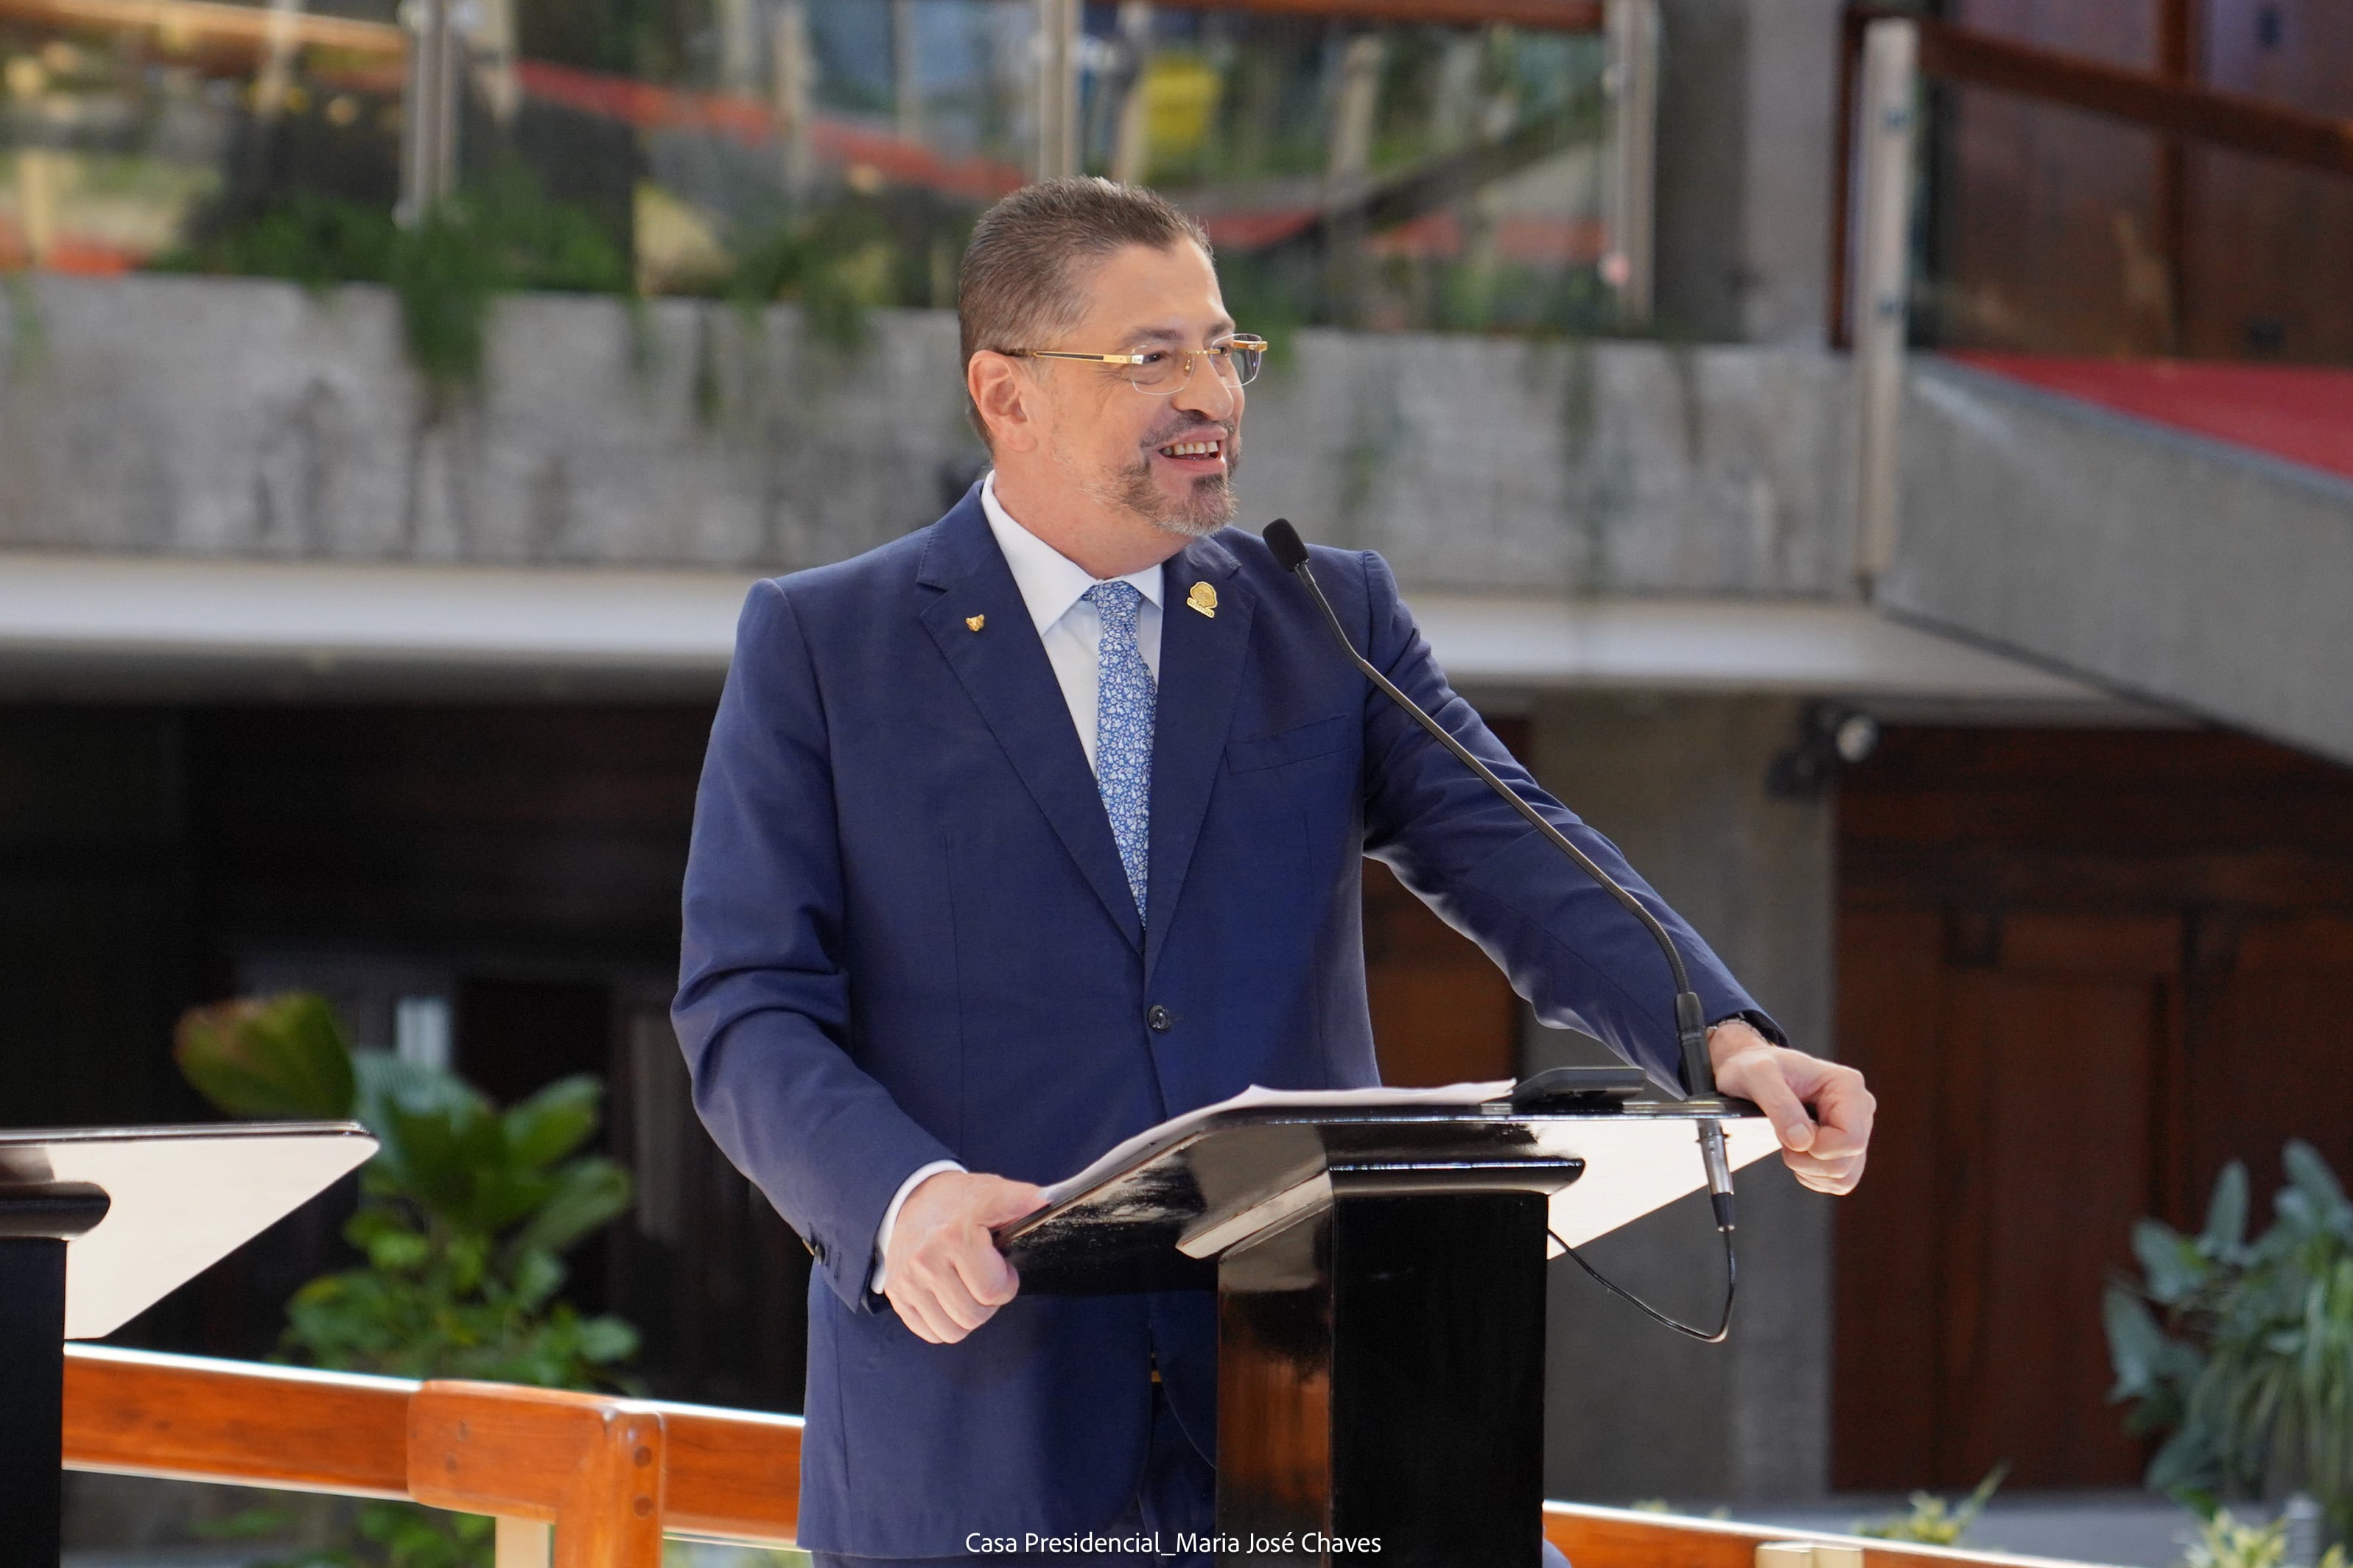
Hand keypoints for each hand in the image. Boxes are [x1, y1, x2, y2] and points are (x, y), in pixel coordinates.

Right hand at [882, 1170, 1044, 1344]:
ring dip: (965, 1316)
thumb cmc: (959, 1201)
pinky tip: (946, 1296)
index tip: (1001, 1266)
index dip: (1006, 1282)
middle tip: (983, 1278)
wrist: (912, 1197)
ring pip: (951, 1331)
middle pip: (972, 1316)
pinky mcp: (895, 1293)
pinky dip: (943, 1321)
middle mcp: (926, 1260)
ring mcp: (907, 1280)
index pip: (992, 1291)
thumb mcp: (993, 1192)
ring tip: (966, 1288)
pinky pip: (929, 1332)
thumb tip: (1047, 1203)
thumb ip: (1022, 1199)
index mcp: (956, 1236)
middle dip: (987, 1302)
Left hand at [1707, 1019, 1873, 1195]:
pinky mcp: (1845, 1147)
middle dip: (1808, 1161)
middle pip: (1847, 1161)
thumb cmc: (1754, 1066)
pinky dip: (1814, 1177)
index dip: (1817, 1148)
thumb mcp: (1757, 1075)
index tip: (1789, 1135)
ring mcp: (1855, 1129)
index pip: (1850, 1139)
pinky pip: (1839, 1181)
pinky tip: (1797, 1155)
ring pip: (1844, 1176)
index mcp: (1847, 1085)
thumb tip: (1802, 1141)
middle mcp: (1859, 1107)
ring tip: (1789, 1145)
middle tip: (1783, 1139)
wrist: (1751, 1071)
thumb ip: (1779, 1105)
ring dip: (1810, 1171)